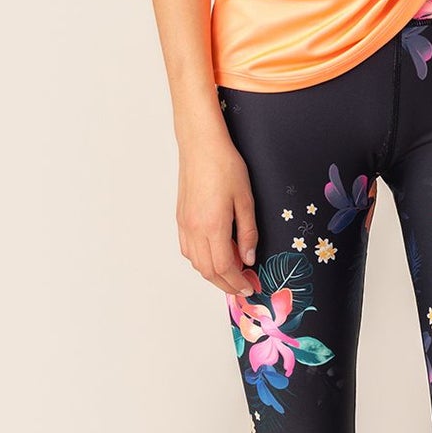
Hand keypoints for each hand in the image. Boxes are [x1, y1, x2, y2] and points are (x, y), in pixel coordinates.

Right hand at [177, 132, 260, 296]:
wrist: (200, 146)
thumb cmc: (225, 166)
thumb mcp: (246, 199)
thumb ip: (248, 233)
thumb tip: (249, 259)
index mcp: (213, 226)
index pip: (225, 267)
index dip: (238, 282)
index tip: (251, 286)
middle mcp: (195, 229)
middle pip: (208, 270)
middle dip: (226, 284)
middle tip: (244, 286)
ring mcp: (184, 225)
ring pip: (196, 263)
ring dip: (213, 273)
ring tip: (233, 272)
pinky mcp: (180, 218)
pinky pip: (188, 250)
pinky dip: (201, 260)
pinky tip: (215, 255)